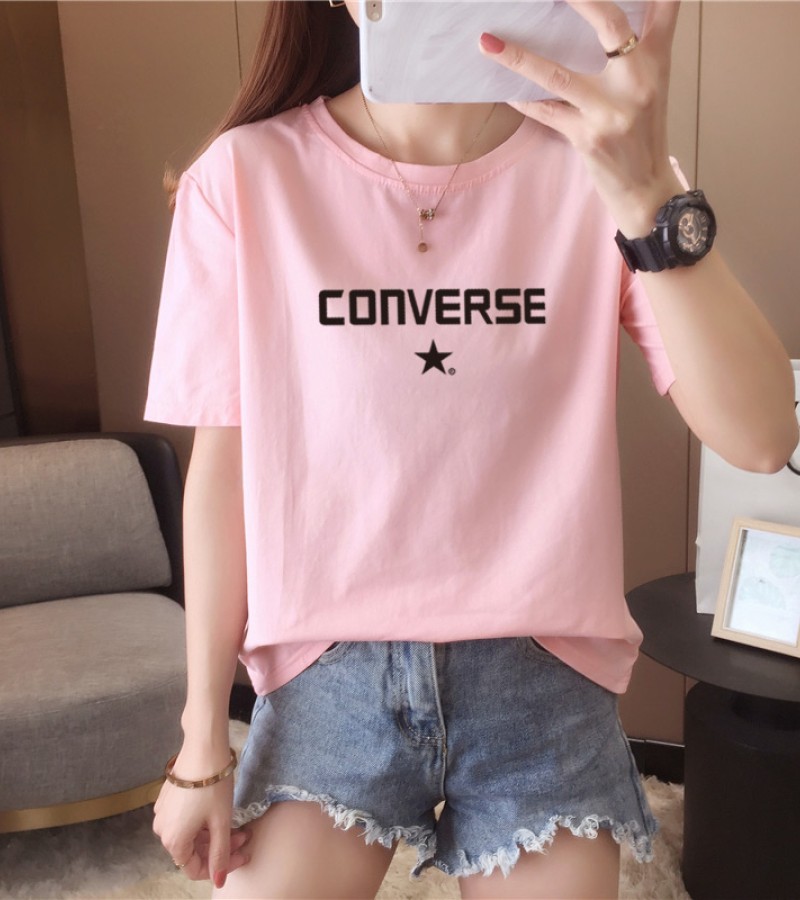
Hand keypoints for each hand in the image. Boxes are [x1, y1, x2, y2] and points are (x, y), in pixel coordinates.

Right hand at [152, 749, 251, 888]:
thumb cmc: (213, 786)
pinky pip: (185, 820)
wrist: (202, 749)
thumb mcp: (221, 823)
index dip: (220, 867)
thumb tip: (219, 881)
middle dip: (220, 848)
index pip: (195, 869)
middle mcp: (162, 830)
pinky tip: (220, 814)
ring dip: (213, 834)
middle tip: (243, 837)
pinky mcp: (168, 798)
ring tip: (237, 825)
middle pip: (193, 851)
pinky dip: (203, 822)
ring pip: (191, 835)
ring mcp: (163, 813)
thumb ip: (220, 854)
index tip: (241, 856)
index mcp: (174, 841)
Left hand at [479, 0, 684, 236]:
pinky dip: (521, 99)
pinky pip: (545, 112)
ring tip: (487, 41)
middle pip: (608, 23)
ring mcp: (611, 111)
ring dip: (518, 58)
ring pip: (558, 75)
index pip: (663, 4)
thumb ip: (647, 39)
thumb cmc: (643, 129)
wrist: (646, 188)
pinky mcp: (587, 138)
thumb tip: (623, 7)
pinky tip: (500, 86)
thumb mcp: (655, 80)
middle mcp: (638, 80)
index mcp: (656, 59)